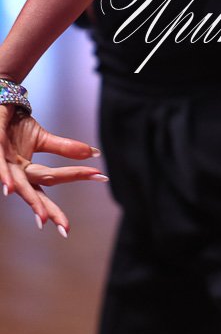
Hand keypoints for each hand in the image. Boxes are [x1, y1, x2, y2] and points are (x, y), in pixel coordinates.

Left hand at [0, 104, 107, 235]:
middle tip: (65, 226)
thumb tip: (94, 153)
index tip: (98, 179)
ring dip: (30, 200)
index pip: (51, 182)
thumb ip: (65, 148)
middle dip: (48, 211)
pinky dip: (4, 177)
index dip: (73, 179)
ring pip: (18, 184)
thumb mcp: (43, 138)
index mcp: (26, 171)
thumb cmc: (15, 125)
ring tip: (43, 217)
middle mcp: (15, 172)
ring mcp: (4, 162)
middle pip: (34, 192)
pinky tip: (9, 189)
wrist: (0, 106)